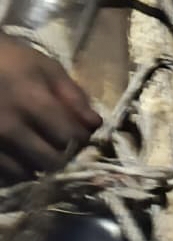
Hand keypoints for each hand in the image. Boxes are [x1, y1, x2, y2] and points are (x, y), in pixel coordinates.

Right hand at [0, 33, 100, 180]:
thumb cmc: (14, 63)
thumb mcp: (48, 69)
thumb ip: (74, 96)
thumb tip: (95, 125)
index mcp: (31, 101)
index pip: (69, 137)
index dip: (81, 138)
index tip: (81, 132)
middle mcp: (9, 127)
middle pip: (50, 161)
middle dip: (63, 155)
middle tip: (62, 144)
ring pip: (27, 174)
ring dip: (39, 165)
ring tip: (40, 148)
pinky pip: (6, 177)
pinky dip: (17, 171)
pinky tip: (21, 155)